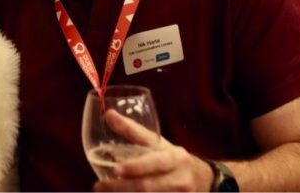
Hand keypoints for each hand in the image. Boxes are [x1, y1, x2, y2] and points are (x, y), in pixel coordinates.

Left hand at [93, 110, 213, 191]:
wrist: (200, 179)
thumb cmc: (170, 157)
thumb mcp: (157, 143)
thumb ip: (132, 131)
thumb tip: (108, 114)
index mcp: (174, 157)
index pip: (154, 161)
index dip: (136, 167)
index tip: (116, 170)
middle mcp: (179, 178)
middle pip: (147, 186)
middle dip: (121, 187)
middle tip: (99, 185)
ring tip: (104, 191)